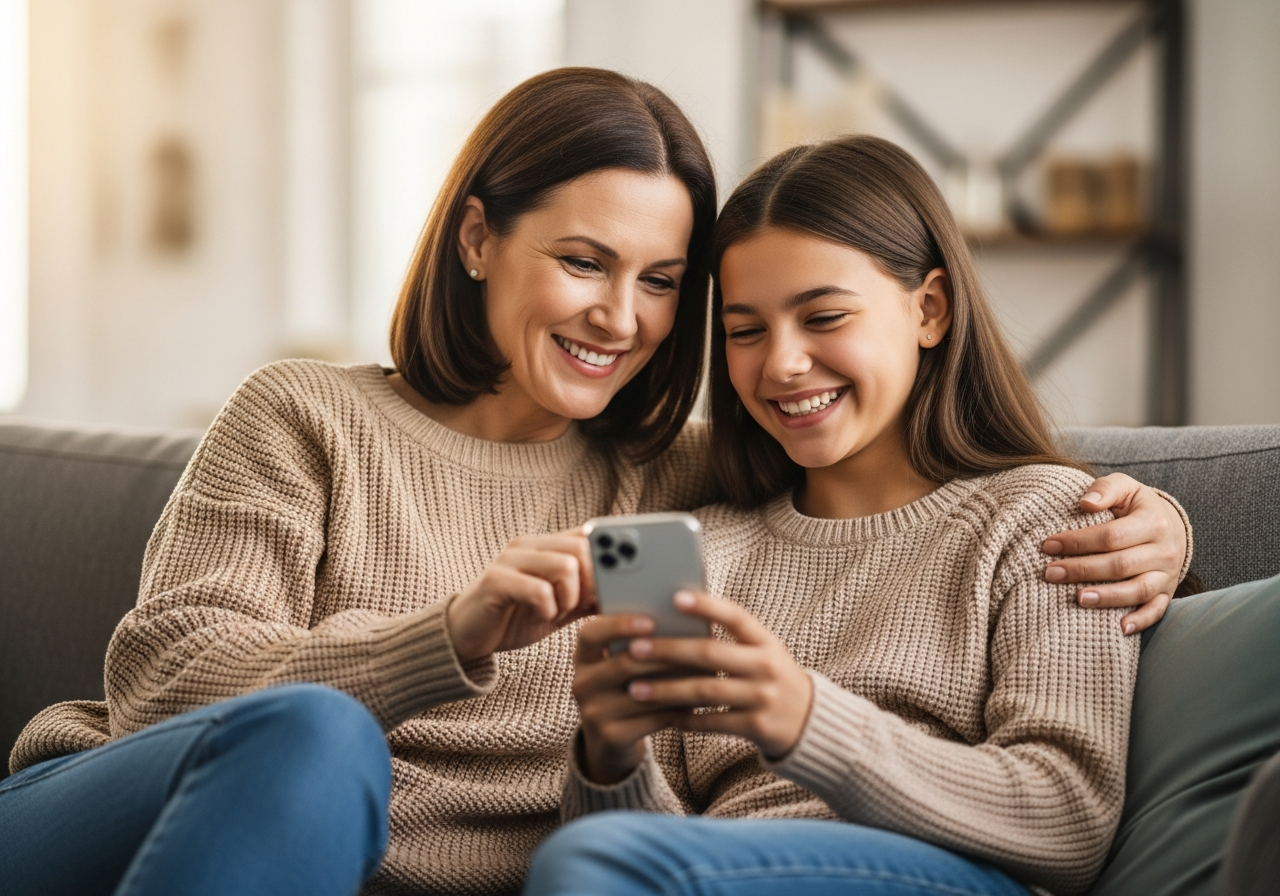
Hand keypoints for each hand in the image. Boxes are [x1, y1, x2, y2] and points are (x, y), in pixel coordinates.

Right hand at [447, 529, 596, 662]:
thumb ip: (587, 596)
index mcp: (545, 545)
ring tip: (557, 613)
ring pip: (566, 566)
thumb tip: (622, 593)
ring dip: (570, 598)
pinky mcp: (495, 580)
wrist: (467, 634)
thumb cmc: (514, 617)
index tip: (610, 587)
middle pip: (582, 547)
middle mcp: (528, 545)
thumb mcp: (560, 607)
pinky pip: (539, 590)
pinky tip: (541, 617)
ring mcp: (510, 559)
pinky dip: (549, 610)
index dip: (606, 560)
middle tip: (581, 606)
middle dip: (592, 583)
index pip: (588, 535)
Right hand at [572, 613, 685, 784]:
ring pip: (642, 693)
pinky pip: (652, 719)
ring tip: (707, 671)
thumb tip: (684, 619)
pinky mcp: (611, 736)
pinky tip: (699, 699)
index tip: (651, 621)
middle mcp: (582, 683)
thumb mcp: (621, 663)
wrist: (611, 740)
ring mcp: (593, 713)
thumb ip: (641, 642)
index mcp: (583, 656)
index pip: (591, 633)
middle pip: (622, 664)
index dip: (619, 625)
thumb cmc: (626, 688)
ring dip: (677, 682)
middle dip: (661, 655)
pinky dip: (678, 708)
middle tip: (695, 647)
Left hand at [627, 591, 813, 759]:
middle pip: (710, 654)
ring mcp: (764, 697)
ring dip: (666, 689)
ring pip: (705, 691)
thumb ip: (731, 637)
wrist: (810, 721)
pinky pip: (713, 723)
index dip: (707, 606)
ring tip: (636, 688)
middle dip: (669, 651)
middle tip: (635, 649)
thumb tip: (678, 616)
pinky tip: (665, 716)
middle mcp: (767, 666)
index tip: (675, 597)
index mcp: (766, 641)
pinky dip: (686, 720)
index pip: (736, 616)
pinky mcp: (758, 727)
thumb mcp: (762, 652)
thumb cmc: (772, 678)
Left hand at [1042, 473, 1187, 634]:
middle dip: (1082, 570)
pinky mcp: (1167, 591)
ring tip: (1078, 599)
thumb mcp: (1125, 487)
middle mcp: (1165, 550)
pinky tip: (1119, 628)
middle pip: (1120, 565)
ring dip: (1107, 597)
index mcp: (1153, 522)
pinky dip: (1140, 621)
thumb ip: (1105, 489)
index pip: (1111, 536)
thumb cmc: (1136, 505)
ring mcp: (1167, 574)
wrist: (1170, 524)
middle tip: (1050, 573)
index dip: (1078, 541)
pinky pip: (1157, 610)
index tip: (1048, 545)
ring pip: (1138, 590)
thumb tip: (1084, 504)